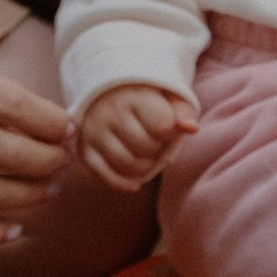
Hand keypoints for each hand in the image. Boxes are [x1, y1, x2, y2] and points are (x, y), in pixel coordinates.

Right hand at [76, 82, 198, 193]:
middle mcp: (109, 112)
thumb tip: (192, 128)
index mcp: (132, 95)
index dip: (169, 130)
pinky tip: (135, 180)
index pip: (163, 125)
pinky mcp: (84, 150)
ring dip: (143, 166)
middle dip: (156, 148)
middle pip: (145, 148)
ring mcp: (93, 133)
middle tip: (152, 139)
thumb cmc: (144, 97)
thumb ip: (182, 111)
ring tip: (142, 152)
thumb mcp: (166, 95)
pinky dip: (123, 183)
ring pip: (127, 165)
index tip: (163, 122)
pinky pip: (105, 177)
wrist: (106, 93)